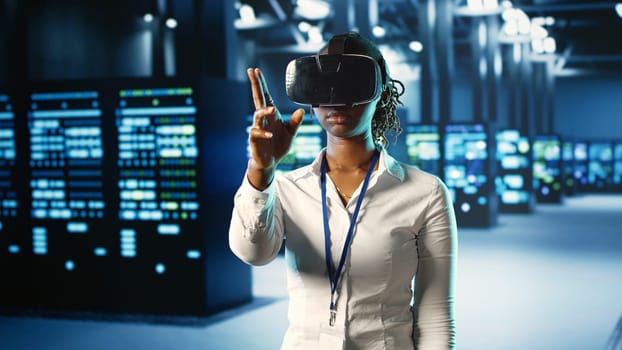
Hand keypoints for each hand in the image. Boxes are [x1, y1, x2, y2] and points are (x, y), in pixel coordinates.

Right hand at [246, 68, 303, 188]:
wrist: (271, 162)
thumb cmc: (278, 145)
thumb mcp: (290, 133)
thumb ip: (295, 122)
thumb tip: (301, 110)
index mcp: (271, 114)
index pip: (265, 96)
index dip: (261, 84)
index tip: (257, 71)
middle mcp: (263, 119)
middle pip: (258, 99)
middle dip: (255, 86)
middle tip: (251, 72)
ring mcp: (258, 128)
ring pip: (258, 115)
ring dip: (264, 112)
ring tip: (272, 110)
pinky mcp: (255, 140)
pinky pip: (256, 133)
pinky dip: (263, 133)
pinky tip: (270, 135)